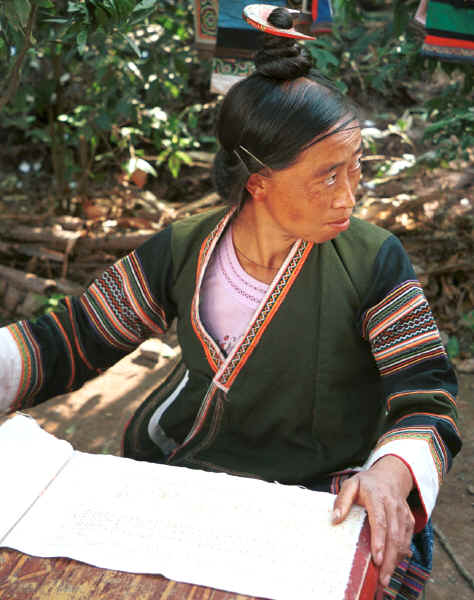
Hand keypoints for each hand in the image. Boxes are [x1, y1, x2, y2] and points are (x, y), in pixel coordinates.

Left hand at [332, 455, 414, 587]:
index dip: (379, 541)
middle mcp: (393, 506)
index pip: (380, 521)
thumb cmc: (366, 483)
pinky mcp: (408, 520)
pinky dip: (401, 554)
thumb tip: (334, 519)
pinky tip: (392, 565)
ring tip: (385, 578)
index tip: (376, 559)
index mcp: (377, 496)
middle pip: (393, 535)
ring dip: (395, 561)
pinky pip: (407, 539)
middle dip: (389, 559)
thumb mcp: (350, 484)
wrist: (389, 476)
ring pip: (402, 540)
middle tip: (382, 578)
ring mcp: (403, 514)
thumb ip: (342, 500)